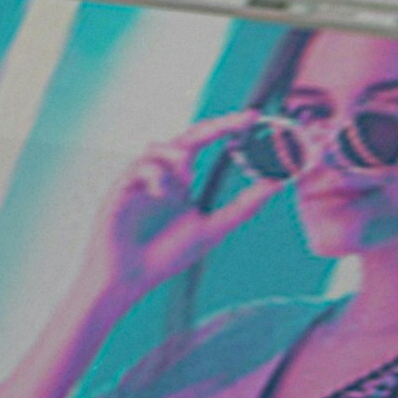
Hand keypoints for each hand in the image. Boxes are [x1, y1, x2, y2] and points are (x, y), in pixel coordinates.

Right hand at [91, 114, 288, 289]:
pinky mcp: (121, 188)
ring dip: (180, 158)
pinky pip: (142, 167)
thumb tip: (276, 183)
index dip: (228, 128)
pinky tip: (163, 195)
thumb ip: (244, 206)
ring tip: (187, 180)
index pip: (206, 142)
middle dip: (216, 126)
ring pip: (163, 147)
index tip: (253, 118)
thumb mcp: (212, 228)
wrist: (129, 279)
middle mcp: (162, 174)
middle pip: (188, 136)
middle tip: (241, 122)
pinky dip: (157, 176)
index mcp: (181, 179)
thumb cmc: (164, 257)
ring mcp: (140, 179)